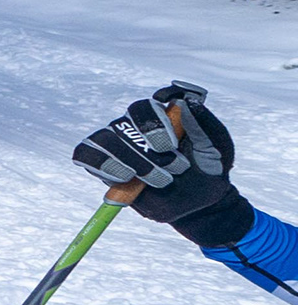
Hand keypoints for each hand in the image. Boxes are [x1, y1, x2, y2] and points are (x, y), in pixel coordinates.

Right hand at [77, 83, 240, 227]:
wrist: (203, 202)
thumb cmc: (211, 168)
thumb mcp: (219, 145)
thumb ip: (203, 122)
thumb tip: (182, 101)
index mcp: (160, 117)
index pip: (143, 106)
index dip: (152, 120)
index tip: (172, 143)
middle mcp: (135, 128)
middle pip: (122, 125)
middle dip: (148, 151)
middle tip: (176, 169)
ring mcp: (118, 147)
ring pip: (104, 141)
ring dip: (130, 162)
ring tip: (156, 180)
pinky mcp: (106, 167)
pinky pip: (86, 157)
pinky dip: (103, 167)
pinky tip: (126, 179)